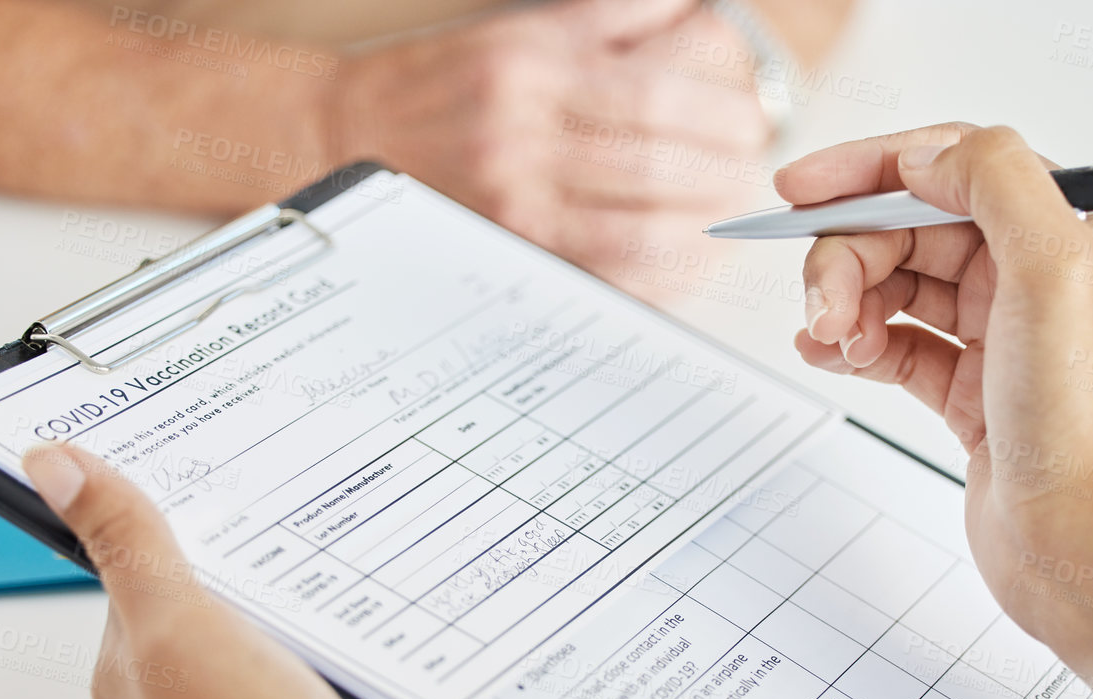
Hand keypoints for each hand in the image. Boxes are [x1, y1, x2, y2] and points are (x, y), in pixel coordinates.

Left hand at [20, 444, 454, 698]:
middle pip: (202, 587)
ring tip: (321, 559)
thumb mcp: (178, 623)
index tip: (190, 460)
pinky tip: (353, 620)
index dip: (159, 507)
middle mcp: (180, 694)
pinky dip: (329, 630)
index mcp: (130, 667)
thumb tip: (55, 468)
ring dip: (290, 588)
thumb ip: (125, 544)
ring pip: (262, 620)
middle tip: (277, 500)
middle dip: (238, 545)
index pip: (132, 559)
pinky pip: (310, 656)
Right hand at [328, 0, 769, 292]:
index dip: (721, 114)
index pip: (656, 94)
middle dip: (723, 173)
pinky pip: (605, 278)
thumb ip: (612, 19)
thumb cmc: (443, 86)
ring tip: (728, 218)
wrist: (343, 139)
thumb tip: (697, 16)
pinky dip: (662, 275)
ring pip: (638, 230)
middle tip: (749, 174)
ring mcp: (512, 206)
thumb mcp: (523, 29)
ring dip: (703, 229)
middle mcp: (522, 137)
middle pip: (656, 164)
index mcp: (533, 68)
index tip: (749, 124)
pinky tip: (690, 260)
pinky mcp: (507, 257)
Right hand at [782, 125, 1092, 698]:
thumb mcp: (1054, 267)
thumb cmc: (1083, 419)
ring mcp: (996, 333)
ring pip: (892, 285)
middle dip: (849, 256)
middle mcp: (1030, 272)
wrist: (1085, 541)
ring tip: (831, 340)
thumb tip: (923, 156)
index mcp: (1065, 225)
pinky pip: (890, 343)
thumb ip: (993, 179)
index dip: (868, 169)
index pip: (949, 163)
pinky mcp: (967, 391)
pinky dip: (850, 344)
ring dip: (846, 303)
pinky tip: (826, 355)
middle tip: (824, 306)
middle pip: (906, 228)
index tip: (801, 190)